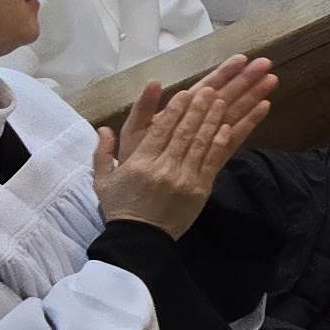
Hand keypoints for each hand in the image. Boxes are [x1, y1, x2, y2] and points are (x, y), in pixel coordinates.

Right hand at [93, 58, 275, 236]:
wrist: (140, 239)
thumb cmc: (120, 208)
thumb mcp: (103, 181)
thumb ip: (103, 153)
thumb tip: (102, 128)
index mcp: (140, 162)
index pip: (161, 129)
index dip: (175, 109)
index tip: (186, 92)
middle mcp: (164, 167)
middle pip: (184, 131)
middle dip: (198, 108)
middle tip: (209, 90)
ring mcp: (184, 178)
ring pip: (201, 142)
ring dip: (212, 119)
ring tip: (221, 100)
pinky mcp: (200, 189)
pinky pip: (212, 162)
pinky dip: (220, 143)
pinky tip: (227, 127)